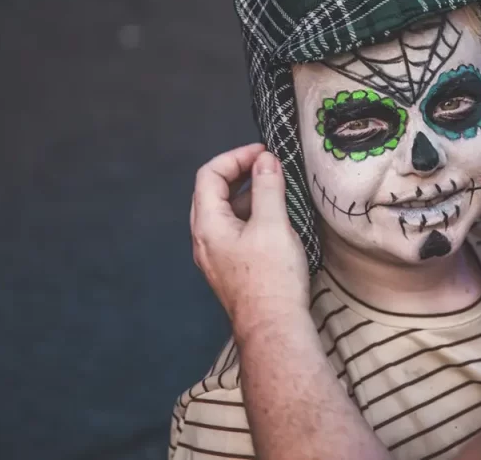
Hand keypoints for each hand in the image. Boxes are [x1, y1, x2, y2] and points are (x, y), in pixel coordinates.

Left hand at [190, 144, 309, 338]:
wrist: (274, 328)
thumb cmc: (272, 279)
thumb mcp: (272, 224)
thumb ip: (268, 187)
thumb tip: (265, 161)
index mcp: (208, 225)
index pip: (209, 175)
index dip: (235, 157)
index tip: (263, 152)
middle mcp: (205, 240)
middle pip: (212, 193)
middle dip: (239, 173)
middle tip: (267, 165)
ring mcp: (216, 257)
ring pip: (224, 213)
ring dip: (247, 194)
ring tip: (275, 188)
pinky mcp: (231, 269)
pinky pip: (234, 231)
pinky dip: (250, 215)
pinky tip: (274, 219)